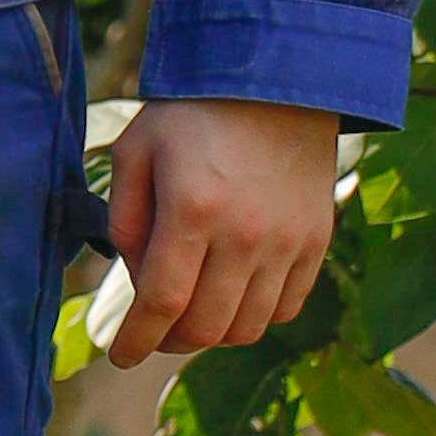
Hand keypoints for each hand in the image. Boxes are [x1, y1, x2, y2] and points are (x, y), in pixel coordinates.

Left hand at [92, 97, 341, 363]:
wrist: (278, 78)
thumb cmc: (195, 112)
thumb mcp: (137, 149)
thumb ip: (125, 218)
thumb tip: (134, 279)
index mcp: (193, 209)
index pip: (162, 304)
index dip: (136, 340)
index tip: (119, 357)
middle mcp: (245, 234)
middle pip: (204, 327)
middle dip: (169, 342)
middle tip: (152, 333)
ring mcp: (287, 242)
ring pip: (247, 328)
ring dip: (212, 334)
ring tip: (192, 317)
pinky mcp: (316, 241)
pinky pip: (286, 308)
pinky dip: (255, 317)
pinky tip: (234, 297)